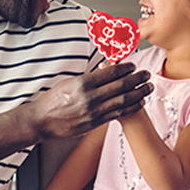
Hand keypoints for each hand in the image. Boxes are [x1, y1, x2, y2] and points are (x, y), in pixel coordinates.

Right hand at [29, 62, 152, 140]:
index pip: (110, 73)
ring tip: (149, 87)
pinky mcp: (94, 124)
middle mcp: (89, 98)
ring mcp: (93, 112)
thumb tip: (107, 70)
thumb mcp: (69, 82)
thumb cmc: (53, 100)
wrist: (41, 121)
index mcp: (82, 83)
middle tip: (147, 74)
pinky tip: (139, 102)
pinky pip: (117, 114)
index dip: (125, 68)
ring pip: (122, 101)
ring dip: (138, 93)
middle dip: (137, 79)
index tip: (133, 65)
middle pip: (120, 86)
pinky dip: (130, 107)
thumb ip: (89, 78)